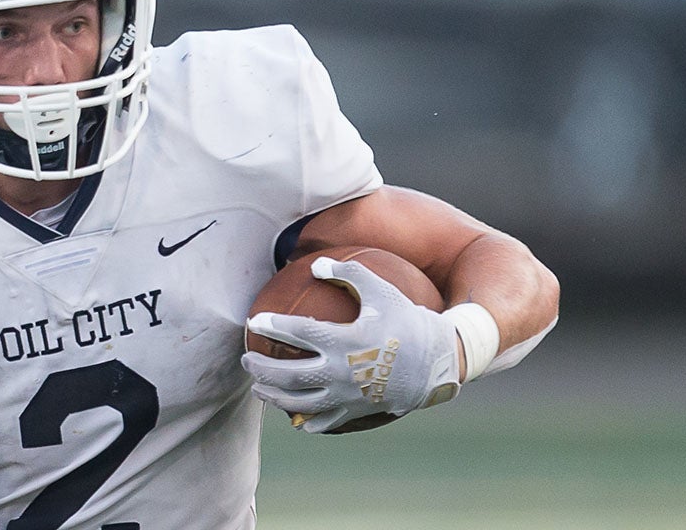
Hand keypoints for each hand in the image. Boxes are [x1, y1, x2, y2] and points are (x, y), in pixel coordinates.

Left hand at [241, 255, 459, 432]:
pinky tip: (294, 418)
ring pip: (300, 402)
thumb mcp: (382, 291)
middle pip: (289, 375)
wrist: (439, 362)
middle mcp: (342, 371)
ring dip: (274, 396)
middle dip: (262, 369)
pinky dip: (306, 422)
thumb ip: (349, 273)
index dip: (272, 326)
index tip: (252, 322)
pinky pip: (325, 421)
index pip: (298, 333)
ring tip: (258, 388)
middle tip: (246, 361)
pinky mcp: (356, 410)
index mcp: (345, 340)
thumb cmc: (407, 321)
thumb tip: (316, 264)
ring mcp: (348, 395)